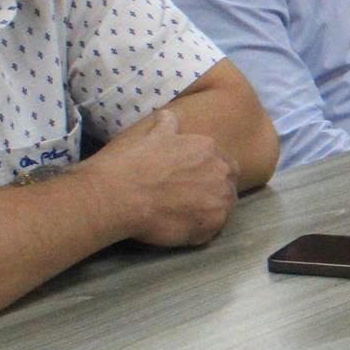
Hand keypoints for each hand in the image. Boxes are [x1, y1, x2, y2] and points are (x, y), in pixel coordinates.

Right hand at [78, 108, 236, 247]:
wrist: (122, 194)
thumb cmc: (135, 162)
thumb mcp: (152, 133)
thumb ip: (167, 124)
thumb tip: (169, 117)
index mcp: (210, 149)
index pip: (225, 164)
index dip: (212, 175)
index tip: (197, 182)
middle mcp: (222, 173)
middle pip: (228, 186)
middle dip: (214, 193)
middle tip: (191, 201)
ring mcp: (220, 200)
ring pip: (223, 209)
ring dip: (210, 213)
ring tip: (186, 217)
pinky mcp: (212, 225)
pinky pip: (213, 232)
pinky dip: (201, 232)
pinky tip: (182, 229)